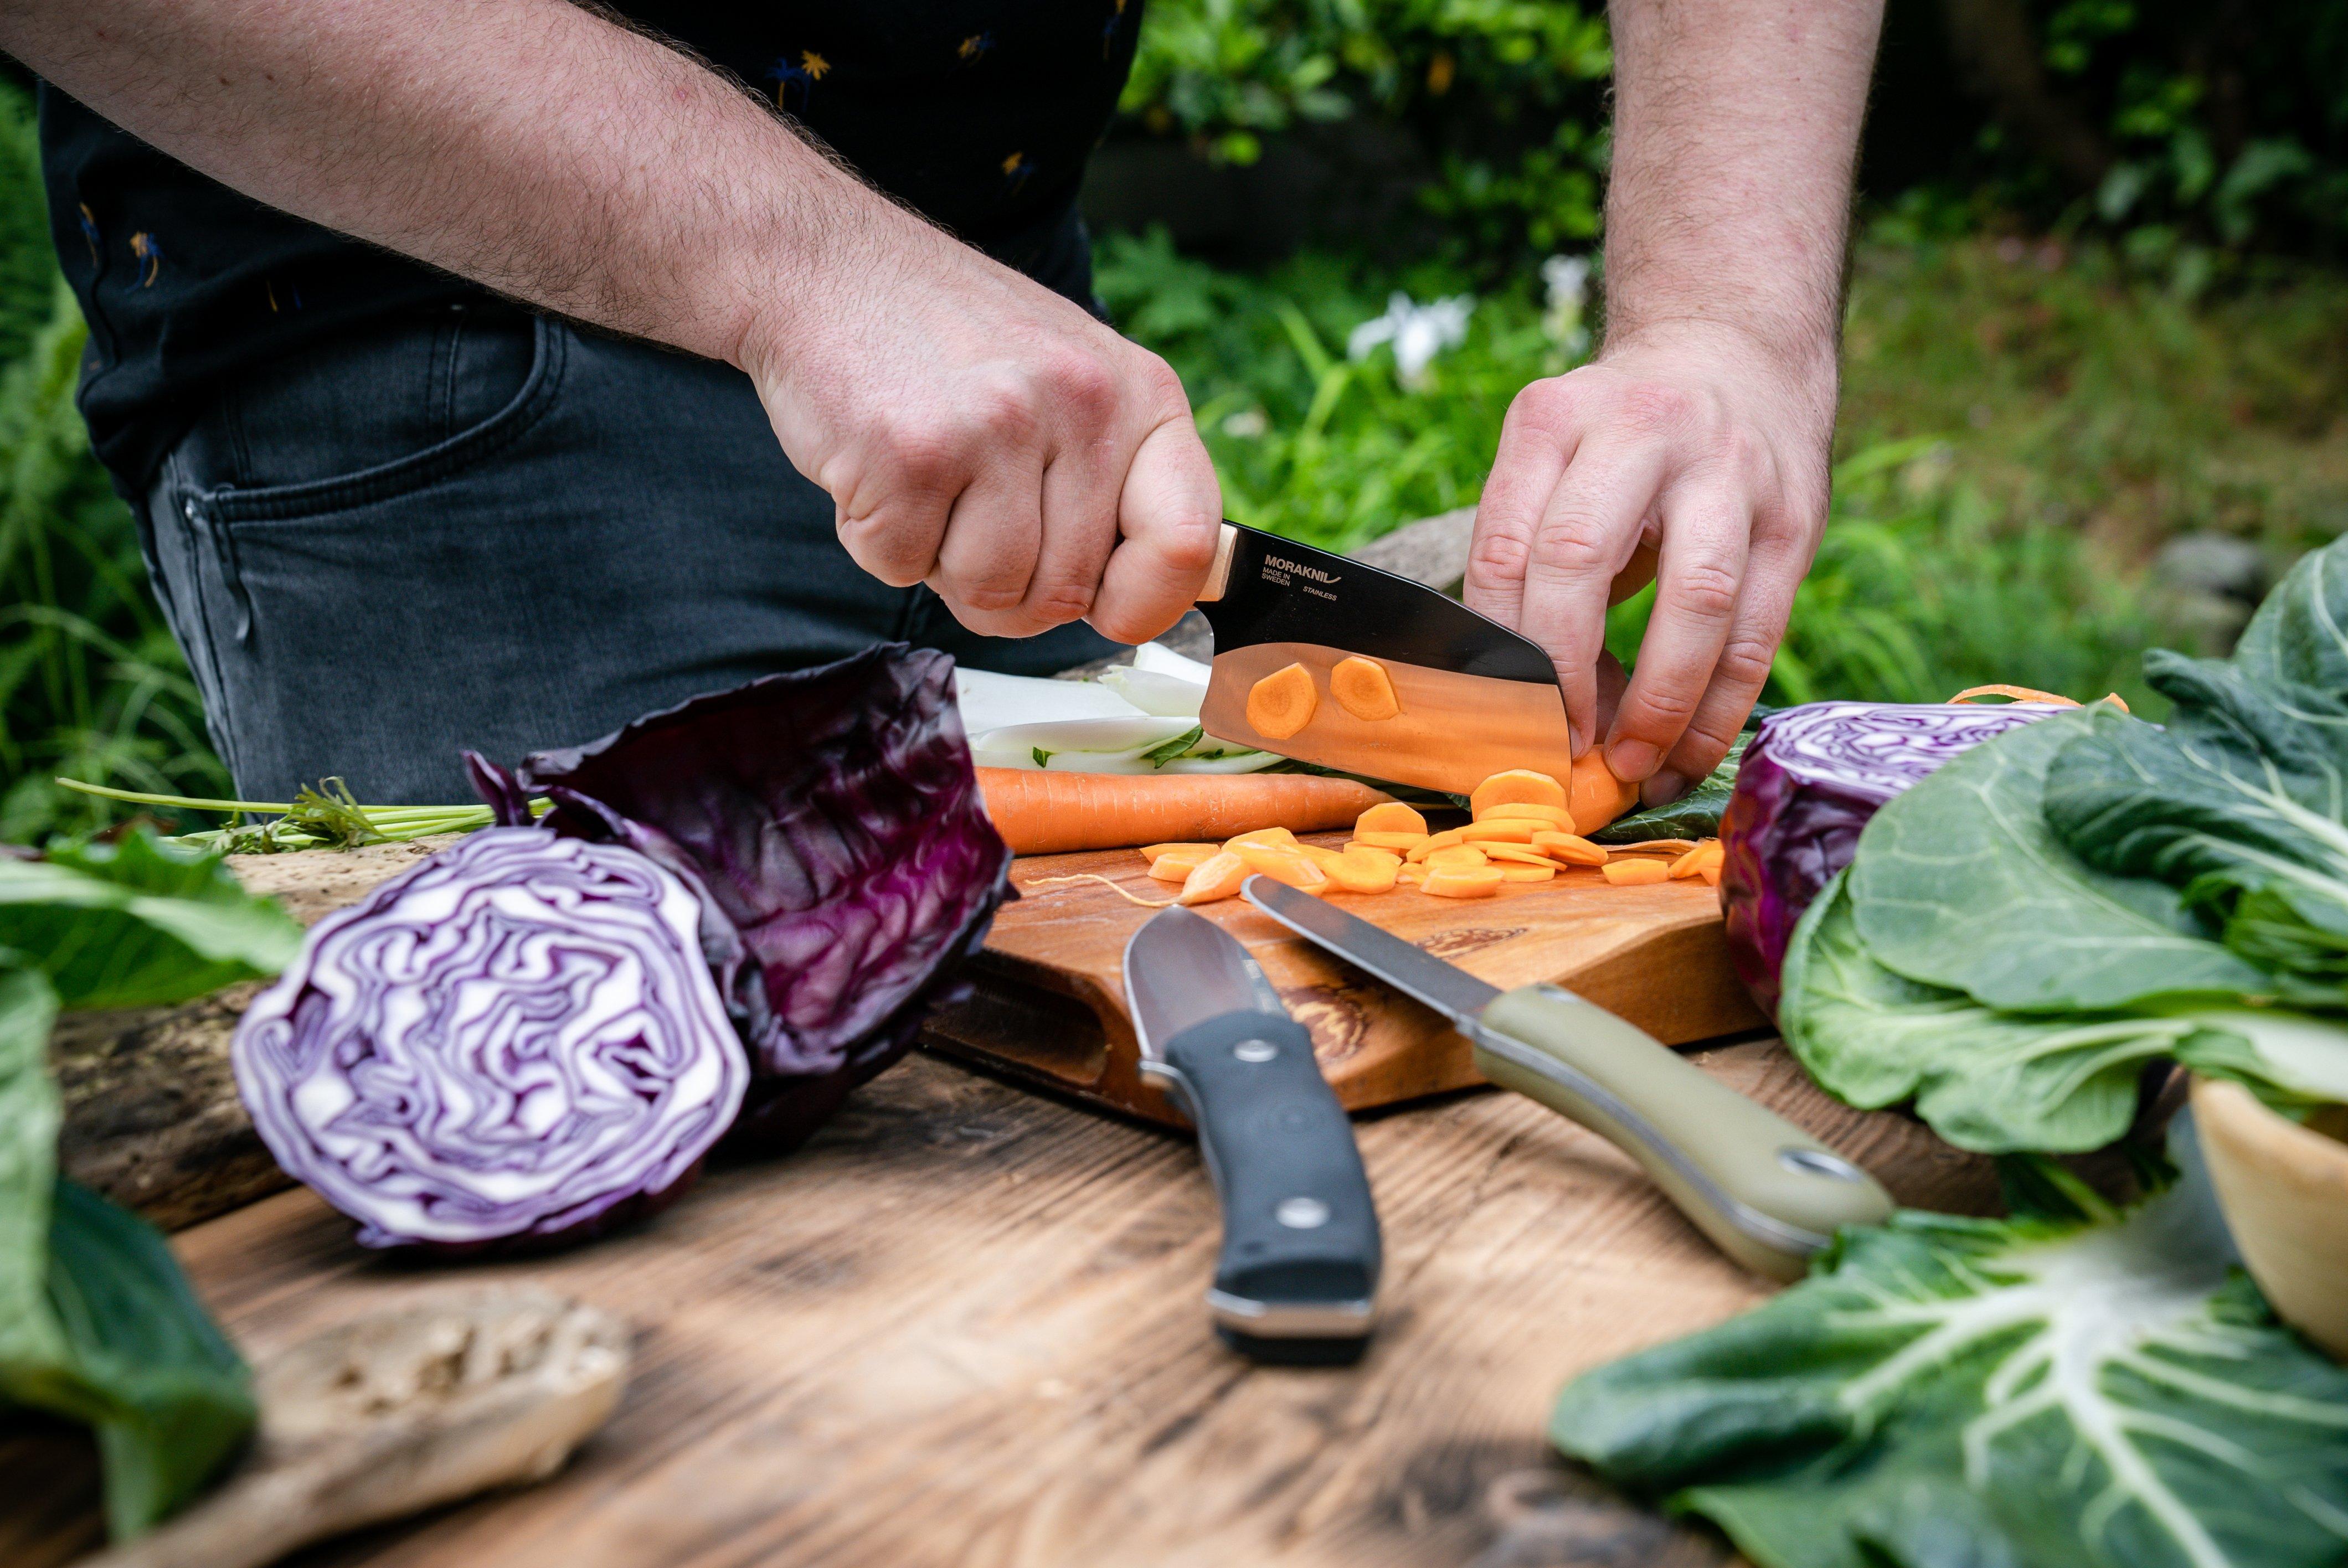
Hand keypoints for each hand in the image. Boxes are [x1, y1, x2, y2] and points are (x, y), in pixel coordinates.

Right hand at [737, 207, 1221, 643]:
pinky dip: (876, 540)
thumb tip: (1144, 601)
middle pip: (1067, 593)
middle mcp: (1082, 402)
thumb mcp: (1072, 383)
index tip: (1105, 607)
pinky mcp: (912, 452)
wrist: (825, 267)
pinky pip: (903, 568)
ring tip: (926, 483)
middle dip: (1009, 590)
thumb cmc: (950, 342)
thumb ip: (1115, 481)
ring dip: (941, 566)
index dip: (1145, 604)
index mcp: (1139, 392)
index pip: (1188, 545)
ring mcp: (998, 425)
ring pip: (989, 593)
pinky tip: (877, 469)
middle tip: (969, 519)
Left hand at [1465, 325, 1833, 802]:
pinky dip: (1721, 708)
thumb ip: (1532, 559)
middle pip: (1580, 562)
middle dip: (1564, 675)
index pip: (1506, 547)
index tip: (1503, 719)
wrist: (1735, 352)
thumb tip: (1523, 704)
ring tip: (1632, 766)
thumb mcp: (1555, 459)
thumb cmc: (1619, 440)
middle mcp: (1640, 432)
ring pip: (1695, 602)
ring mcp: (1729, 471)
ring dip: (1660, 705)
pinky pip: (1759, 633)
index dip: (1501, 648)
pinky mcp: (1796, 516)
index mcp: (1553, 419)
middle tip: (1561, 749)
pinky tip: (1688, 754)